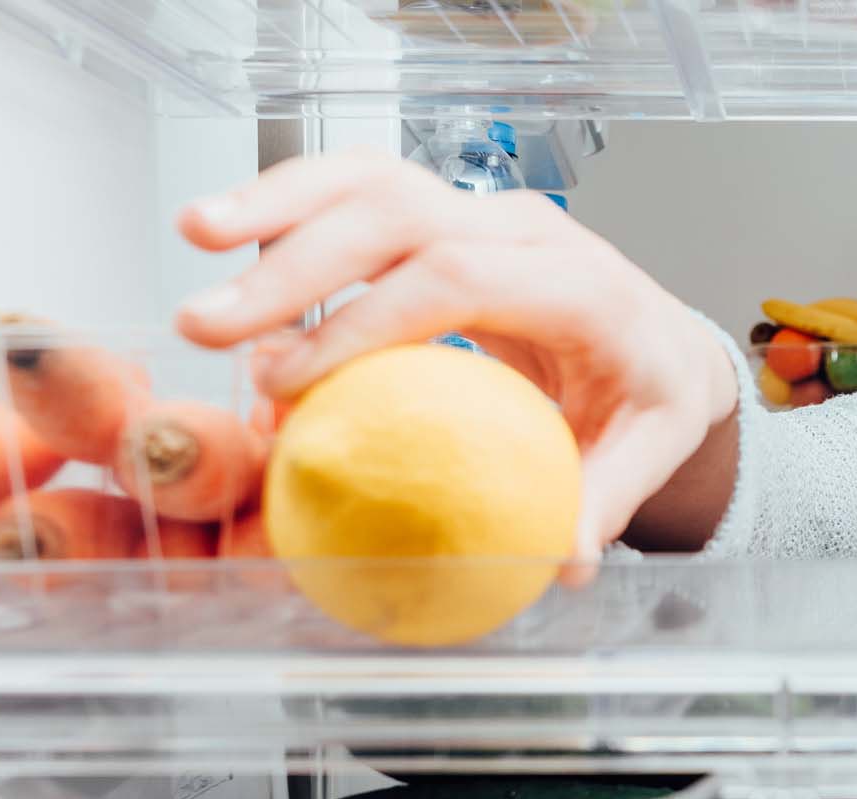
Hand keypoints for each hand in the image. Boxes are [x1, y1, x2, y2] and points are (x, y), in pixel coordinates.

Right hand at [173, 148, 739, 575]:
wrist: (663, 340)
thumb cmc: (648, 396)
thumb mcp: (649, 450)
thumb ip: (604, 500)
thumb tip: (563, 561)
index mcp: (578, 284)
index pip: (458, 278)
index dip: (366, 322)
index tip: (291, 379)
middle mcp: (526, 229)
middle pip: (399, 215)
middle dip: (295, 263)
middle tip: (210, 325)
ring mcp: (482, 212)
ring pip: (371, 179)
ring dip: (277, 203)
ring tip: (193, 234)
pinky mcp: (446, 215)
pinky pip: (361, 191)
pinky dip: (291, 202)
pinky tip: (224, 230)